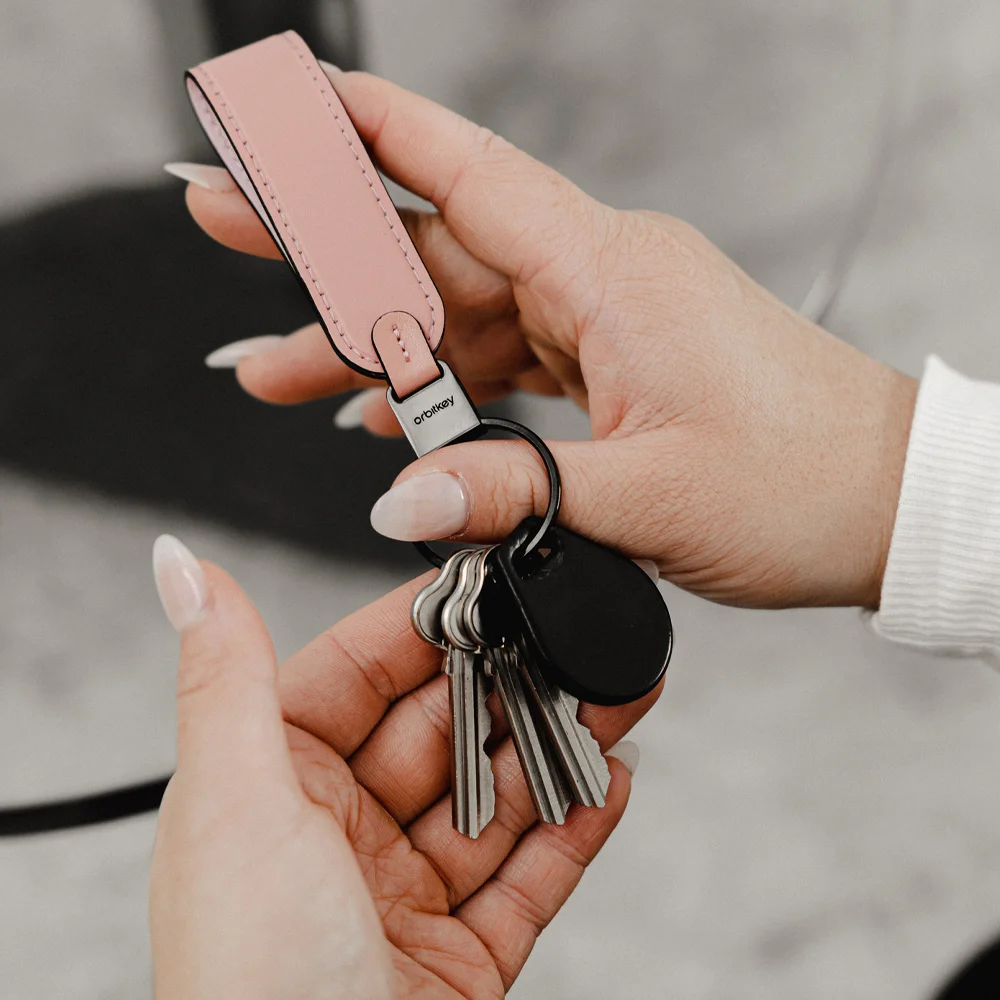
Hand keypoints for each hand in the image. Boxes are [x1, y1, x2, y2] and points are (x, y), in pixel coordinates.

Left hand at [149, 536, 648, 999]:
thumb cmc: (247, 982)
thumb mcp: (233, 800)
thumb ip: (225, 675)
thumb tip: (183, 564)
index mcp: (271, 788)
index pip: (355, 678)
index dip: (419, 631)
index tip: (477, 583)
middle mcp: (336, 838)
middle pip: (439, 735)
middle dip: (504, 687)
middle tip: (566, 641)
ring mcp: (403, 898)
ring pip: (494, 801)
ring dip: (553, 751)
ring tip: (609, 699)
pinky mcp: (462, 958)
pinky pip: (530, 876)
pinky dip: (575, 829)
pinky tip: (610, 782)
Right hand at [181, 69, 917, 609]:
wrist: (887, 503)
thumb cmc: (805, 483)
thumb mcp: (648, 499)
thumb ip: (513, 493)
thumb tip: (401, 501)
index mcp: (613, 273)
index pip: (465, 175)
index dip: (363, 133)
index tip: (281, 105)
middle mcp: (603, 279)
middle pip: (437, 245)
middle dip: (324, 247)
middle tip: (224, 227)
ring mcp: (606, 320)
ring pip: (460, 315)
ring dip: (372, 348)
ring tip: (278, 372)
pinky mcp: (612, 363)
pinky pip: (504, 360)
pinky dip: (442, 388)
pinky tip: (387, 418)